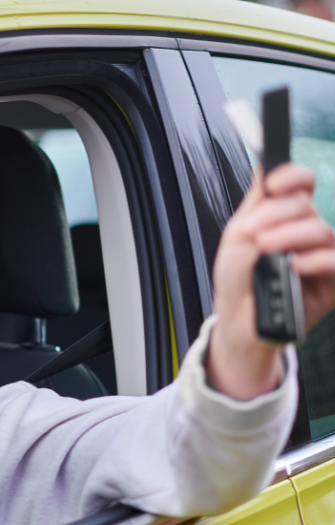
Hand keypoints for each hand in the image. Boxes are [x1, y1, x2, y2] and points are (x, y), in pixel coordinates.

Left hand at [208, 163, 334, 398]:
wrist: (238, 321)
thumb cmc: (238, 280)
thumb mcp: (238, 238)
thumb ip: (255, 204)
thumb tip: (262, 164)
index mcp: (284, 215)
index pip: (301, 184)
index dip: (292, 177)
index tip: (274, 185)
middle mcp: (306, 230)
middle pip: (305, 205)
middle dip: (276, 214)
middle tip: (253, 233)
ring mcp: (322, 254)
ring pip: (320, 229)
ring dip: (289, 235)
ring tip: (266, 248)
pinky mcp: (334, 280)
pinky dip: (316, 259)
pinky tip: (295, 266)